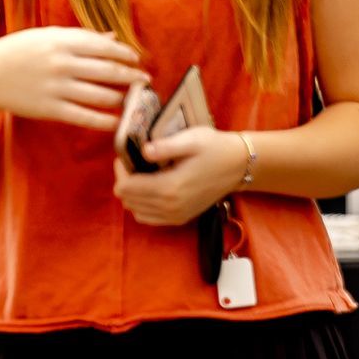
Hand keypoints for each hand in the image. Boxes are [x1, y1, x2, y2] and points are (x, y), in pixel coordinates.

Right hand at [0, 27, 149, 130]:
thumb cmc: (18, 51)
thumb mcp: (47, 37)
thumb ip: (81, 38)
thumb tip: (113, 38)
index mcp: (62, 41)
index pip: (104, 47)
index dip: (124, 54)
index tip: (137, 59)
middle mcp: (62, 63)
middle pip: (108, 71)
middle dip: (131, 77)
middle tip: (146, 81)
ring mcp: (57, 87)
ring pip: (100, 95)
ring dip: (121, 99)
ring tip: (133, 100)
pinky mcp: (50, 109)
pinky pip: (84, 116)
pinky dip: (104, 120)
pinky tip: (117, 122)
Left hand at [112, 127, 245, 225]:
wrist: (238, 166)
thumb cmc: (214, 148)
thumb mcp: (191, 139)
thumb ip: (165, 146)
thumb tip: (143, 151)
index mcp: (169, 188)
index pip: (125, 187)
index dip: (120, 170)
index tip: (126, 155)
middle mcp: (170, 207)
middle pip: (127, 200)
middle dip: (125, 180)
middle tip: (133, 162)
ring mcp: (175, 216)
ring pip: (135, 211)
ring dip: (132, 193)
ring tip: (141, 174)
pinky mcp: (180, 219)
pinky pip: (149, 218)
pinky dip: (142, 205)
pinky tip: (150, 188)